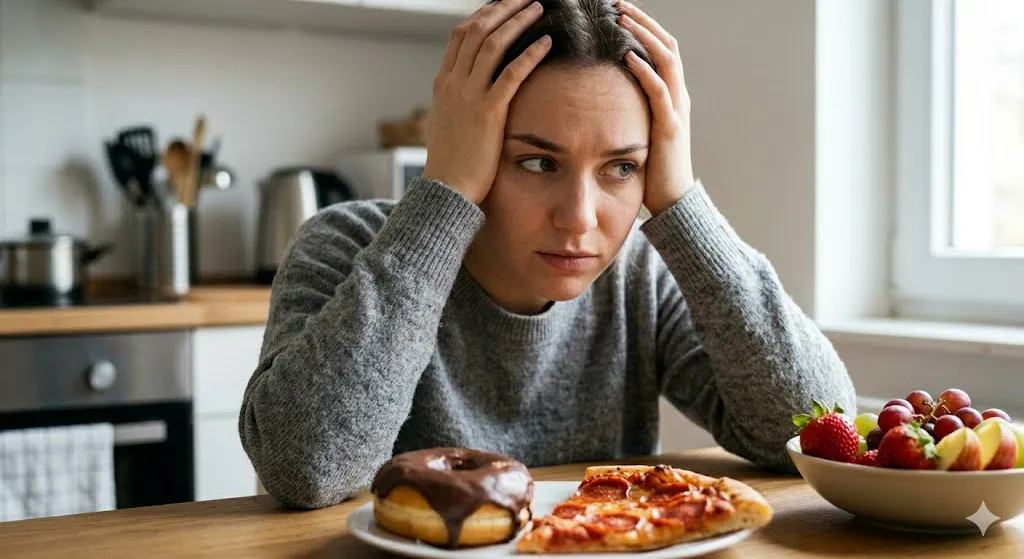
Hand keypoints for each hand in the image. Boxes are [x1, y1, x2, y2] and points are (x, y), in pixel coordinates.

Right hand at [422, 0, 551, 204]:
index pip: (460, 35)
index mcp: (443, 83)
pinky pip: (511, 74)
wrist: (446, 189)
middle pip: (477, 30)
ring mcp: (468, 96)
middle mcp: (453, 83)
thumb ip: (455, 100)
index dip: (483, 14)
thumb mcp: (445, 122)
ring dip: (517, 22)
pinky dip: (530, 54)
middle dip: (502, 8)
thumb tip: (465, 89)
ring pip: (493, 44)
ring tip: (538, 8)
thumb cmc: (450, 161)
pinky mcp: (488, 113)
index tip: (503, 4)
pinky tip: (547, 43)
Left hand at [618, 1, 695, 215]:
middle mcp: (678, 96)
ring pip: (666, 59)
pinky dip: (644, 70)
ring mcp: (677, 110)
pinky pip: (660, 91)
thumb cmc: (652, 170)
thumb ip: (630, 112)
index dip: (644, 27)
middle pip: (667, 44)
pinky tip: (627, 55)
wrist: (673, 201)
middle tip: (619, 3)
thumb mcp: (640, 132)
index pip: (661, 49)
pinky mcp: (669, 127)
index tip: (619, 10)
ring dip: (644, 35)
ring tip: (622, 18)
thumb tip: (603, 98)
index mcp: (671, 96)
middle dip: (643, 21)